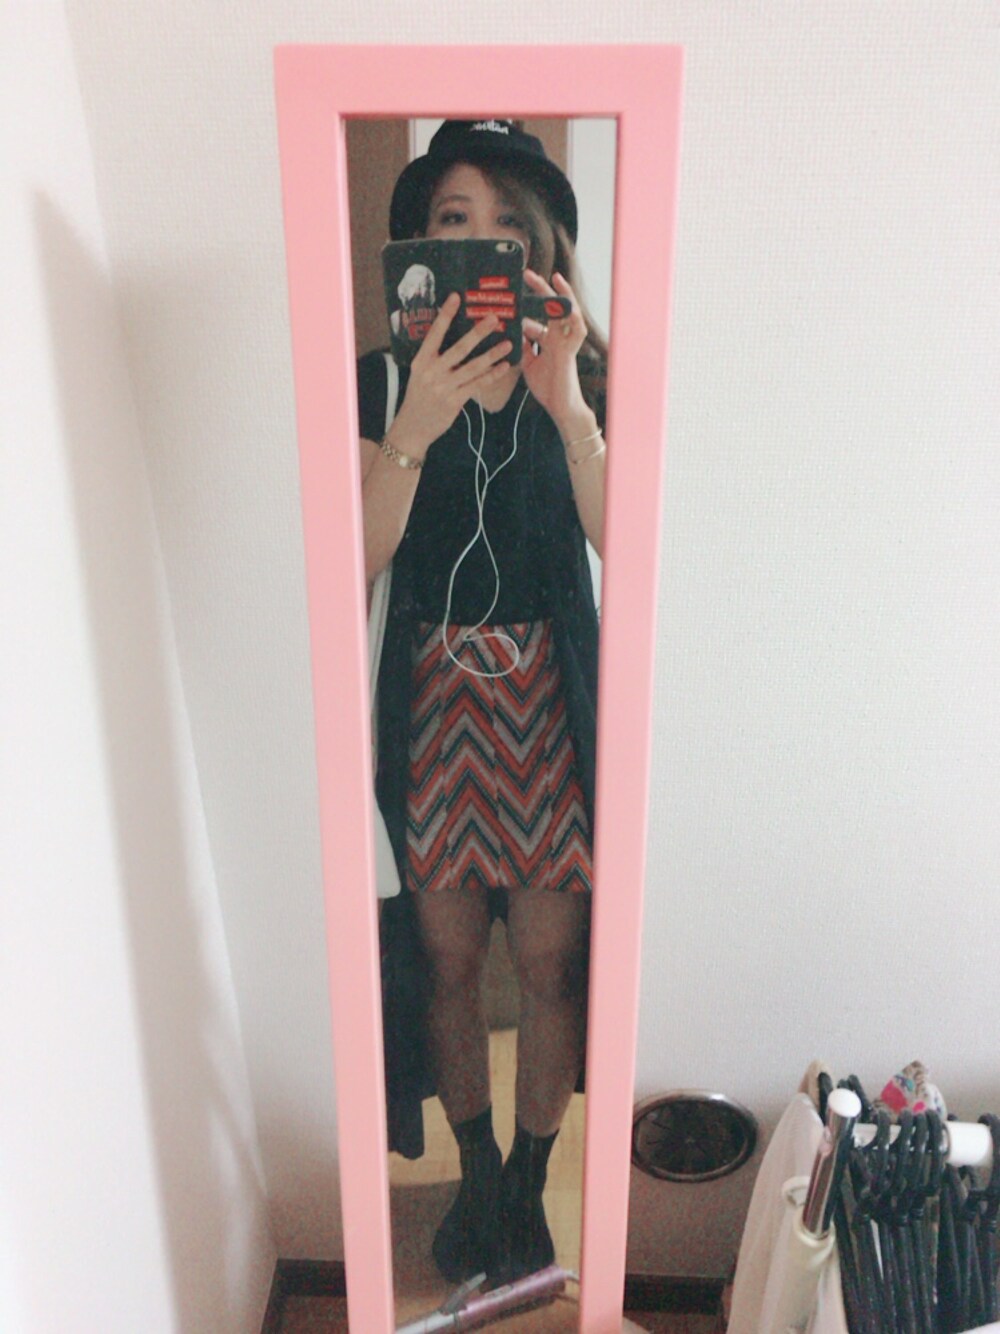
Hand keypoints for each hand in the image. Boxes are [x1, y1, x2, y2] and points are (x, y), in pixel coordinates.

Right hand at [388, 293, 512, 456]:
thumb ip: (436, 358)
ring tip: (508, 343)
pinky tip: (503, 367)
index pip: (434, 333)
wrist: (412, 427)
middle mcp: (432, 371)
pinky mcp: (455, 401)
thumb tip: (460, 341)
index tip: (456, 297)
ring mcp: (444, 387)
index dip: (445, 315)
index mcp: (422, 361)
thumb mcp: (421, 374)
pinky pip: (477, 385)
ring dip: (492, 354)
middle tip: (494, 319)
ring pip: (473, 367)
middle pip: (459, 348)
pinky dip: (492, 375)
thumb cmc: (419, 396)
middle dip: (478, 332)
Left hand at [520, 270, 589, 426]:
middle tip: (527, 274)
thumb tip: (511, 333)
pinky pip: (576, 331)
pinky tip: (568, 305)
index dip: (525, 307)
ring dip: (562, 296)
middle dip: (540, 290)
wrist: (560, 407)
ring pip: (566, 313)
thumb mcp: (528, 364)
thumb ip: (522, 347)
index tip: (512, 293)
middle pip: (550, 308)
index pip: (536, 318)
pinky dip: (573, 318)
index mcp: (547, 341)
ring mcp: (565, 343)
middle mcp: (557, 338)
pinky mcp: (570, 351)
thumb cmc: (547, 388)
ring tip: (554, 278)